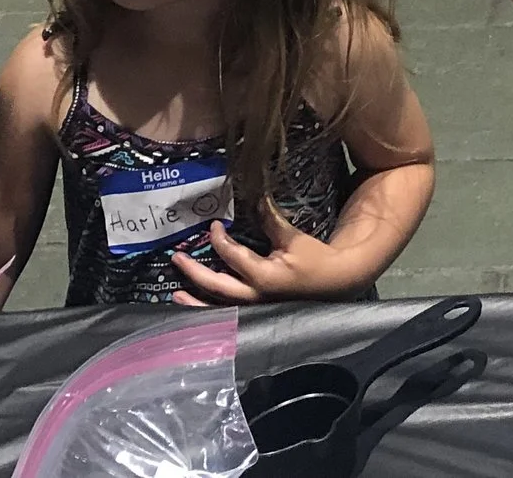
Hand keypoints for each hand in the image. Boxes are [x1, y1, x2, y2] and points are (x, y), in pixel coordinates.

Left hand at [170, 208, 363, 304]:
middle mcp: (254, 296)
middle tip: (176, 258)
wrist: (336, 283)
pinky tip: (198, 308)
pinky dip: (211, 311)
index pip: (232, 255)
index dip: (219, 239)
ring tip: (176, 295)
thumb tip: (253, 198)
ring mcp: (254, 309)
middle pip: (216, 286)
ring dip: (196, 301)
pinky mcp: (257, 314)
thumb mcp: (293, 238)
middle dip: (194, 273)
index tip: (214, 226)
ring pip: (218, 308)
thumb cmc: (316, 260)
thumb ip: (270, 220)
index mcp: (264, 276)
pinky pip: (228, 314)